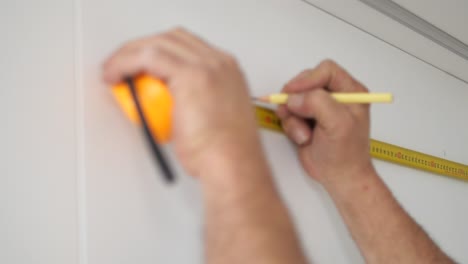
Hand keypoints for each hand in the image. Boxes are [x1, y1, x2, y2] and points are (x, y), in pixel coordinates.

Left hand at [103, 28, 259, 175]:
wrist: (232, 164)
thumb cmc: (224, 152)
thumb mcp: (209, 119)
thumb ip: (192, 103)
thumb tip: (168, 104)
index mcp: (227, 72)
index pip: (187, 47)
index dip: (159, 51)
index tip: (142, 64)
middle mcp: (220, 63)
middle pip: (172, 38)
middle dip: (142, 47)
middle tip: (122, 64)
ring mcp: (208, 66)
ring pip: (158, 43)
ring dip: (130, 54)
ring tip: (114, 71)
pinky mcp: (191, 75)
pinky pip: (148, 57)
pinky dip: (126, 62)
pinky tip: (116, 74)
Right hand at [276, 60, 374, 188]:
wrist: (339, 177)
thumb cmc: (346, 154)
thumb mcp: (338, 124)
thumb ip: (318, 103)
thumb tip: (295, 98)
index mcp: (350, 91)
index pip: (326, 70)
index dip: (309, 79)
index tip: (295, 92)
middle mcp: (334, 96)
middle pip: (305, 82)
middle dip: (296, 98)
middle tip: (293, 111)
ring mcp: (318, 108)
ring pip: (293, 98)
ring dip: (292, 116)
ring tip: (304, 133)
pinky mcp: (305, 119)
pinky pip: (288, 113)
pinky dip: (290, 126)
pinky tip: (302, 138)